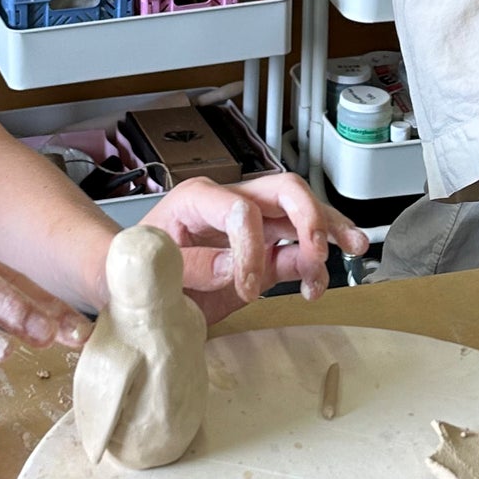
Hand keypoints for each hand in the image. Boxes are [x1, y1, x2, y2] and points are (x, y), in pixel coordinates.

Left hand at [141, 172, 368, 319]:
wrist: (126, 283)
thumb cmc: (128, 271)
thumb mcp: (145, 271)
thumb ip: (188, 267)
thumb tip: (234, 267)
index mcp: (195, 199)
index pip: (240, 208)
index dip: (251, 248)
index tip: (246, 288)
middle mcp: (228, 203)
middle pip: (283, 190)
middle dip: (309, 216)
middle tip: (317, 252)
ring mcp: (249, 225)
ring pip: (301, 212)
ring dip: (330, 229)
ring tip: (353, 249)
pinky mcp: (260, 250)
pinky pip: (297, 247)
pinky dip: (316, 262)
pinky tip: (317, 285)